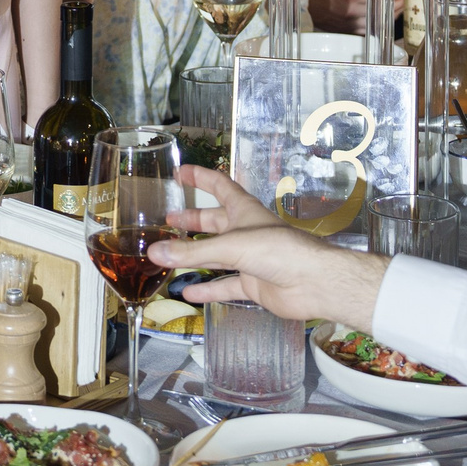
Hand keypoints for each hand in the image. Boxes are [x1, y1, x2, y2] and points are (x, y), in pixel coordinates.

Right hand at [149, 167, 385, 325]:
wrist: (312, 282)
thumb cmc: (277, 250)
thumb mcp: (230, 246)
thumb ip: (192, 252)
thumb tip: (154, 252)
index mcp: (244, 211)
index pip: (219, 186)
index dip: (200, 177)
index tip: (179, 172)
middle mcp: (245, 232)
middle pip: (214, 222)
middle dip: (192, 220)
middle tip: (168, 220)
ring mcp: (249, 259)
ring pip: (216, 255)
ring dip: (194, 255)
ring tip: (169, 255)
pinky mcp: (253, 284)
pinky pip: (225, 286)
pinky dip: (208, 289)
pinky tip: (189, 293)